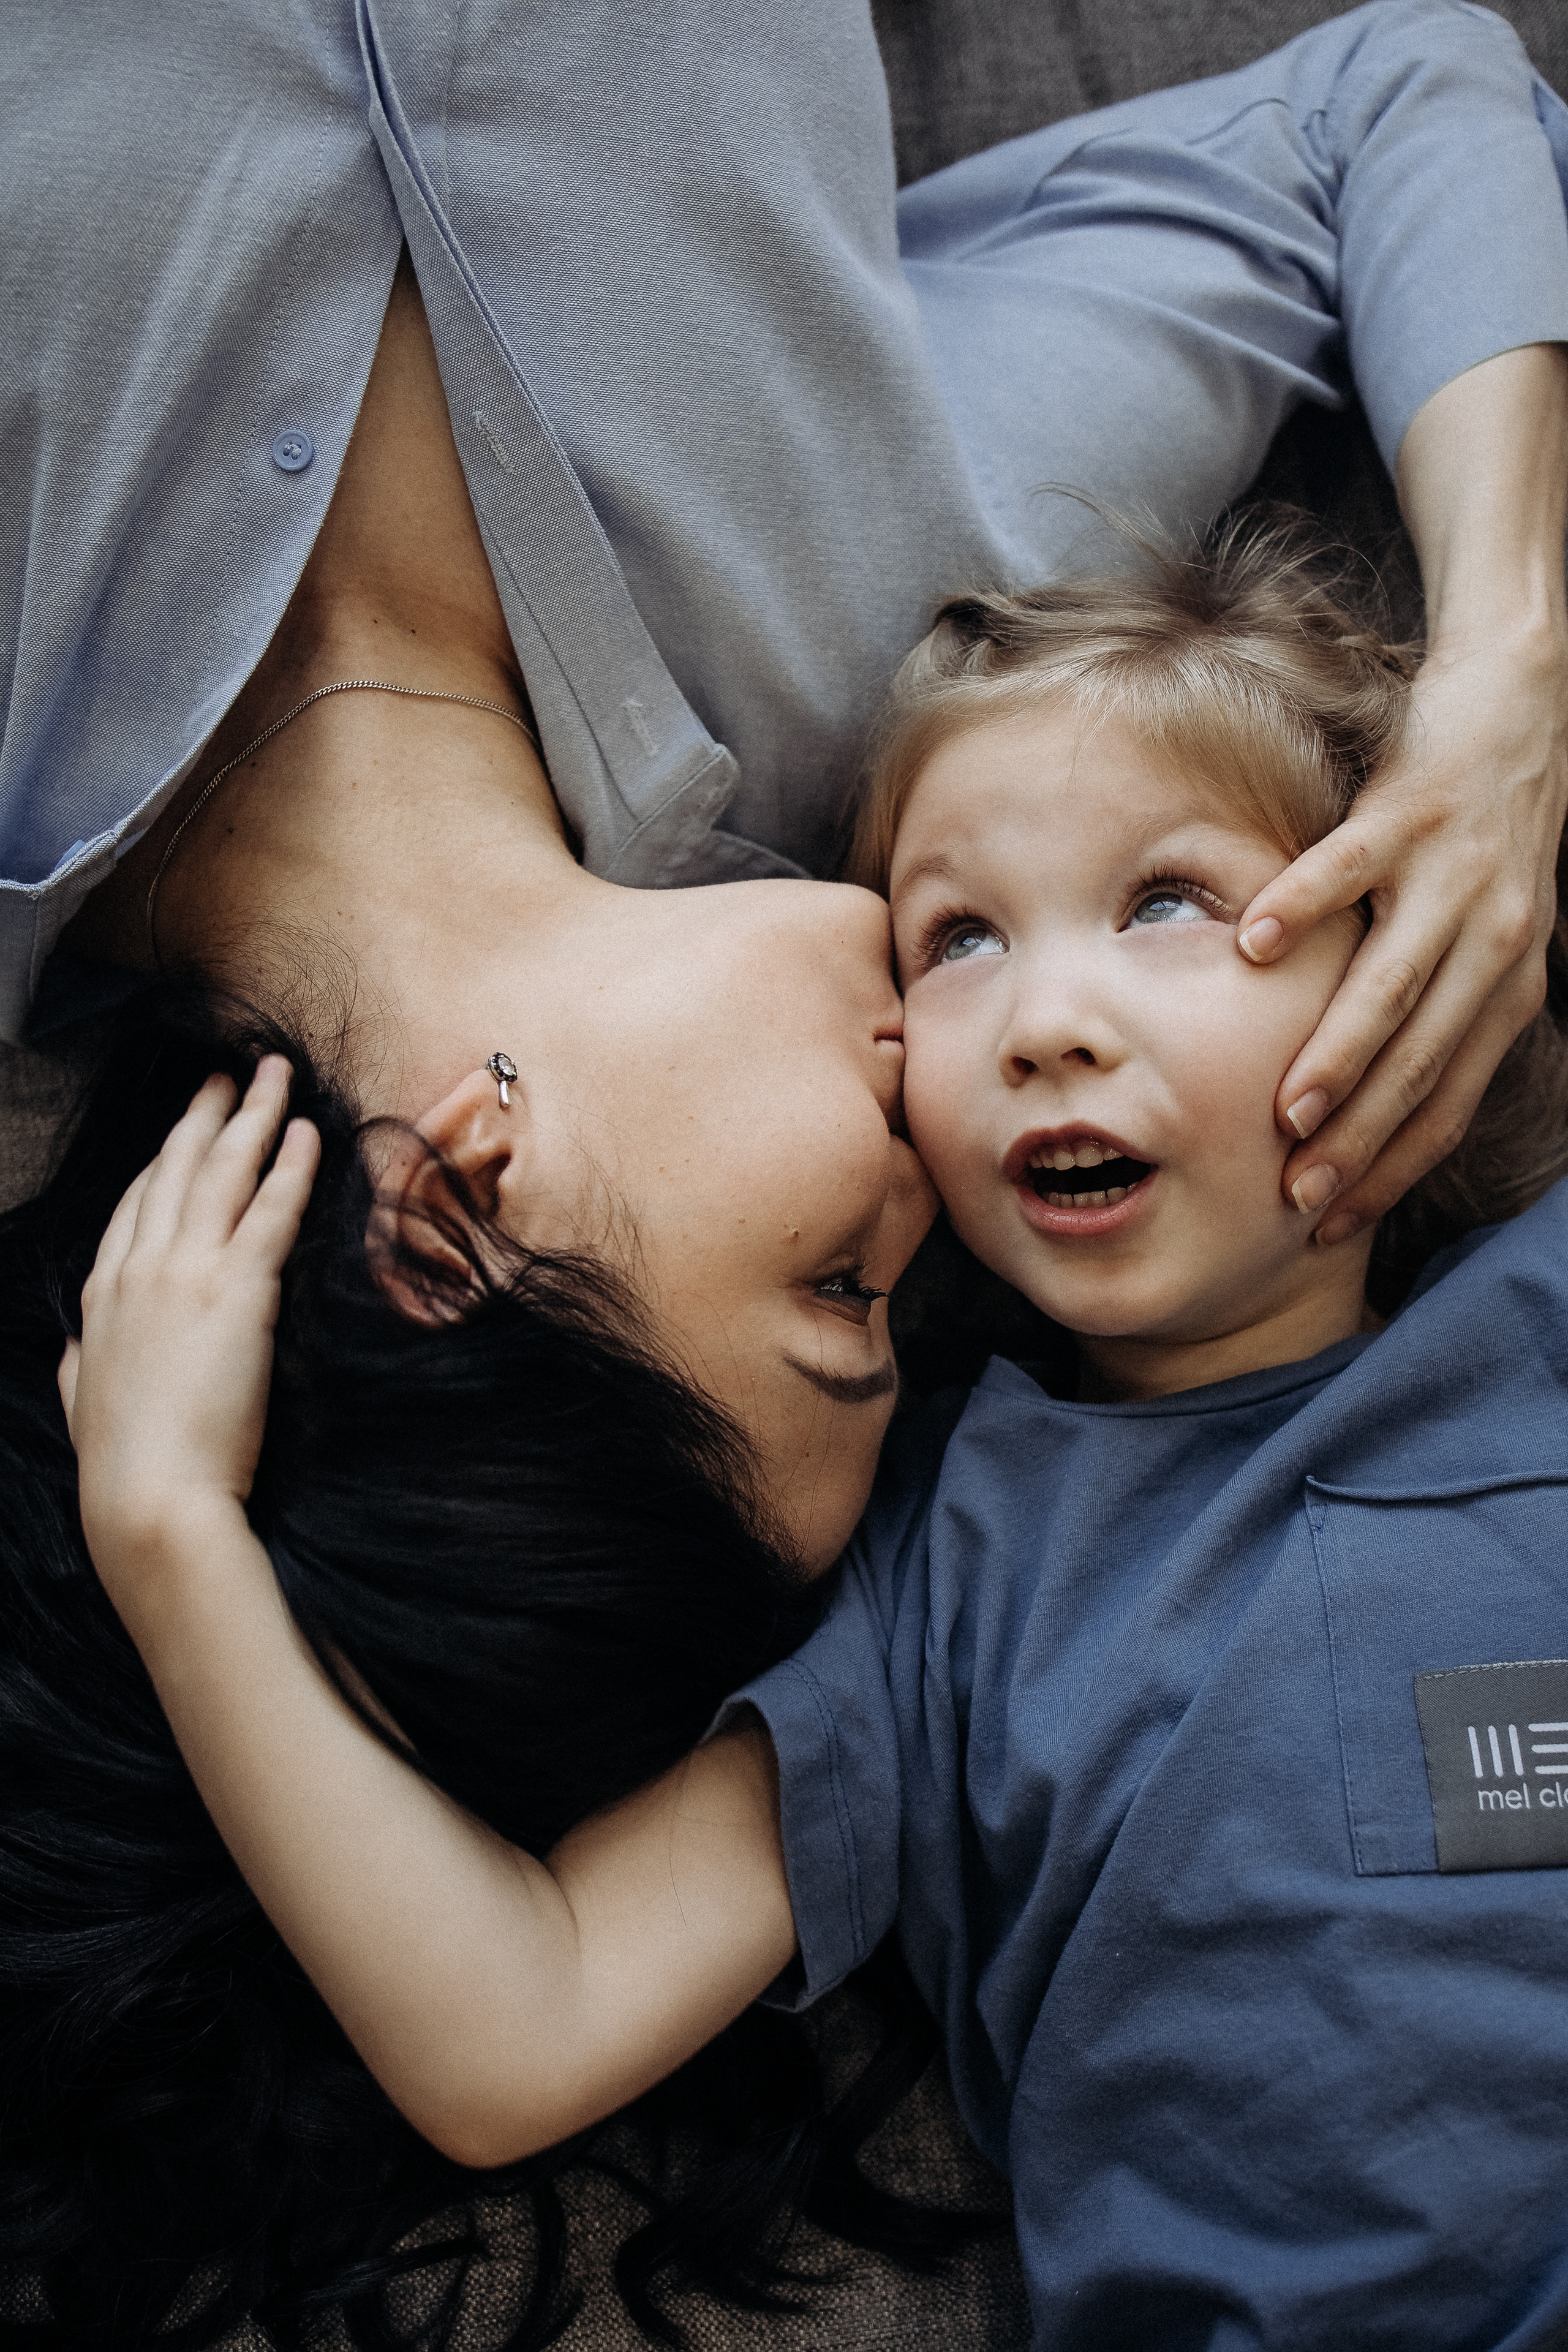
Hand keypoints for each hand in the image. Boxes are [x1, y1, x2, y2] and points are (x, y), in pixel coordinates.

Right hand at [58, 1057, 318, 1601]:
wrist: (150, 1497)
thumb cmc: (121, 1464)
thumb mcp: (80, 1402)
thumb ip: (79, 1367)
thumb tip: (75, 1351)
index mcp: (103, 1294)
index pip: (136, 1205)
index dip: (163, 1160)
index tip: (186, 1128)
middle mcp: (140, 1268)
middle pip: (175, 1168)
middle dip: (205, 1113)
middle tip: (230, 1074)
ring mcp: (185, 1272)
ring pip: (223, 1171)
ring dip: (253, 1115)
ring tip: (276, 1075)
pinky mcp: (238, 1290)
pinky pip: (271, 1209)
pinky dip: (292, 1164)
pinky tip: (308, 1133)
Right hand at [1236, 629, 1567, 1244]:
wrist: (1525, 702)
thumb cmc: (1490, 828)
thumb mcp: (1491, 929)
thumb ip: (1447, 1003)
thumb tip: (1376, 1094)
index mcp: (1509, 982)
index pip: (1450, 1100)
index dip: (1395, 1167)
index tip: (1338, 1219)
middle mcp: (1493, 938)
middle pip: (1421, 1061)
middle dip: (1360, 1140)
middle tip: (1299, 1195)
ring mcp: (1453, 874)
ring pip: (1393, 983)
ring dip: (1339, 1053)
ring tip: (1287, 1111)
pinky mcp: (1412, 810)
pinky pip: (1347, 867)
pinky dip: (1300, 909)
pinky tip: (1251, 950)